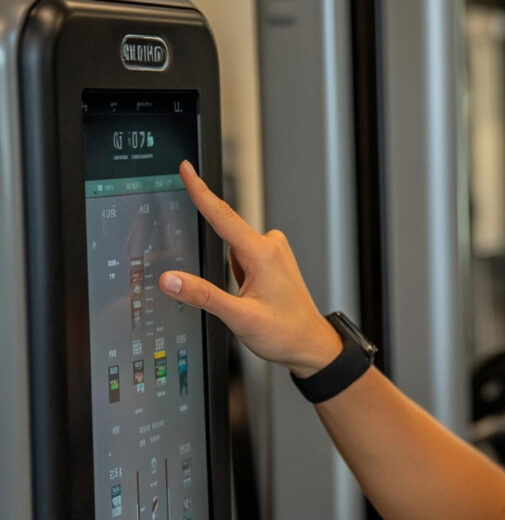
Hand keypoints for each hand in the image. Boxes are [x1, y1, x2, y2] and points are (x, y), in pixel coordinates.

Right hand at [158, 160, 341, 376]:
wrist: (311, 344)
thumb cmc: (284, 332)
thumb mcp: (238, 317)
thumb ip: (202, 295)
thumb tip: (171, 280)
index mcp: (262, 253)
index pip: (222, 215)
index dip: (200, 190)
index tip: (187, 168)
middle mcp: (270, 246)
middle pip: (225, 236)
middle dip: (217, 261)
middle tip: (238, 296)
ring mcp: (274, 252)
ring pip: (233, 251)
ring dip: (230, 273)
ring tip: (250, 302)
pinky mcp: (274, 260)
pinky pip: (243, 259)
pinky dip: (238, 274)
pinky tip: (252, 296)